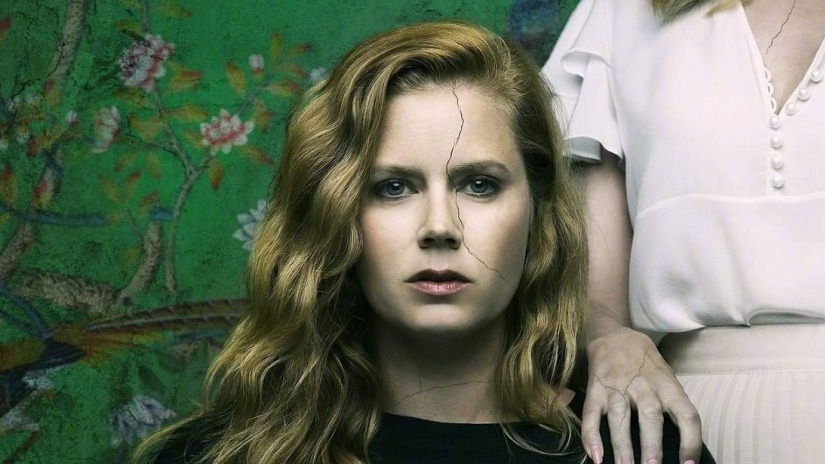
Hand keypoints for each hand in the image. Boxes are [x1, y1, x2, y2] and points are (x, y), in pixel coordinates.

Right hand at [581, 328, 701, 463]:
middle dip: (651, 447)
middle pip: (650, 418)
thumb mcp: (666, 375)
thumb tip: (678, 440)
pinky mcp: (595, 390)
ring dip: (622, 446)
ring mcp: (616, 387)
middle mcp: (643, 386)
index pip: (686, 414)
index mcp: (667, 385)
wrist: (612, 336)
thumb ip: (671, 402)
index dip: (690, 440)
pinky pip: (591, 414)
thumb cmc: (645, 363)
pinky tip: (595, 455)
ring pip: (619, 418)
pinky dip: (591, 436)